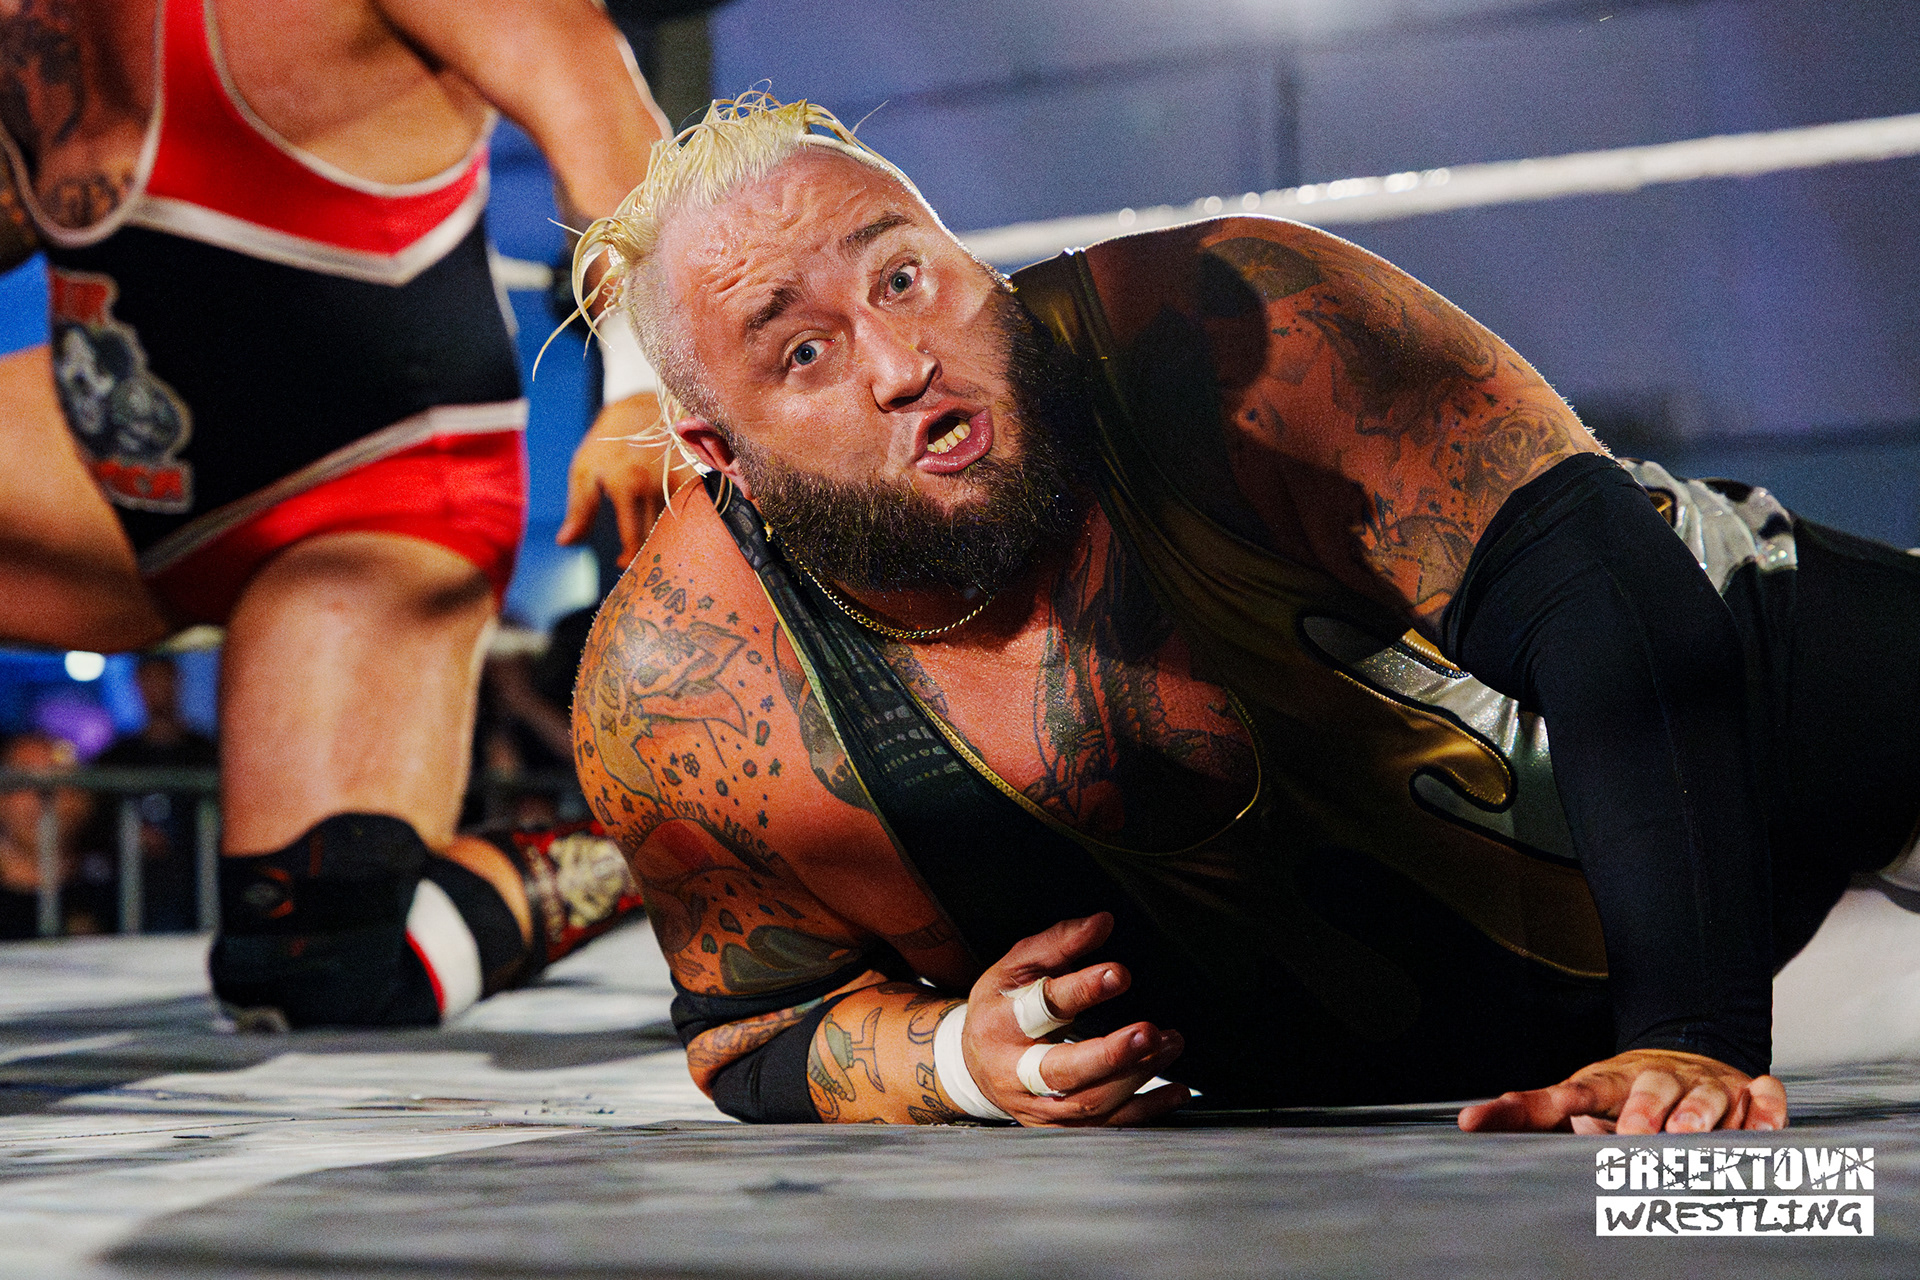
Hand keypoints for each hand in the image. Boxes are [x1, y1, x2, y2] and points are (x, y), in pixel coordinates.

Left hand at [556, 393, 693, 566]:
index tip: (624, 563)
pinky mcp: (692, 473)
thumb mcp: (584, 471)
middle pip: (657, 535)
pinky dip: (691, 521)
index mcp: (625, 485)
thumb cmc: (607, 443)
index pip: (633, 537)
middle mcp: (653, 482)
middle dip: (649, 551)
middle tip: (641, 559)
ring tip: (661, 545)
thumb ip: (579, 509)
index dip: (629, 557)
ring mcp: (675, 476)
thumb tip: (566, 542)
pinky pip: (696, 506)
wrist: (640, 410)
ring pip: (677, 524)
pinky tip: (685, 529)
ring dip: (669, 539)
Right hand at [963, 913, 1187, 1126]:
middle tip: (1149, 1032)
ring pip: (1090, 1102)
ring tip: (1169, 1043)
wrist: (972, 1066)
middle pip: (1062, 1072)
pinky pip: (1106, 1127)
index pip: (1042, 1006)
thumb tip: (1103, 923)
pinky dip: (1145, 1110)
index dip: (1082, 990)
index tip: (1119, 974)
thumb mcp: (1017, 966)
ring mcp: (1036, 1106)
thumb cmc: (1002, 1007)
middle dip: (1110, 1054)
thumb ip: (1059, 943)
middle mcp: (1014, 1070)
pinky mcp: (1057, 1127)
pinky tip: (1175, 1091)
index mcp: (1001, 1021)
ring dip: (1136, 1075)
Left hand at [1457, 1048, 1787, 1134]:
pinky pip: (1765, 1096)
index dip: (1532, 1107)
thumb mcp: (1581, 1099)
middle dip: (1644, 1111)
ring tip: (1690, 1135)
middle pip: (1651, 1088)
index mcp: (1609, 1082)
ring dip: (1700, 1114)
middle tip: (1635, 1135)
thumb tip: (1473, 1122)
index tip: (1510, 1121)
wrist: (1689, 1055)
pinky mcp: (1750, 1090)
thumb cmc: (1629, 1094)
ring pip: (1708, 1094)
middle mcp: (1660, 1078)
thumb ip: (1536, 1112)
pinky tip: (1765, 1129)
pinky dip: (1766, 1111)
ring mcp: (1708, 1083)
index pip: (1569, 1093)